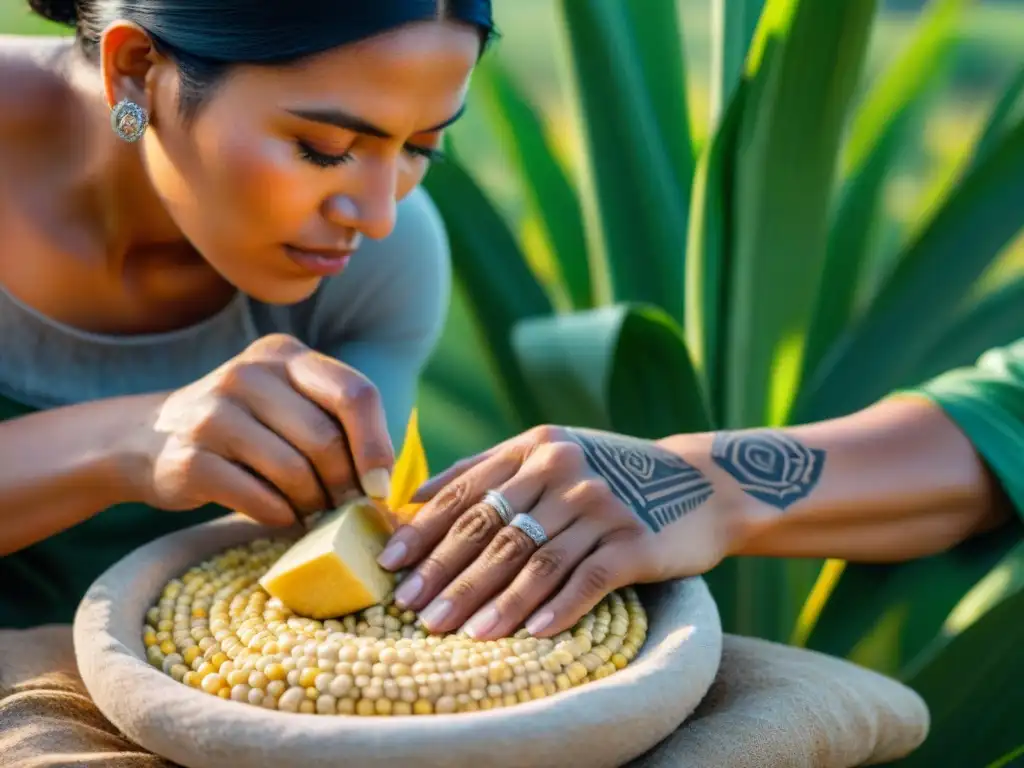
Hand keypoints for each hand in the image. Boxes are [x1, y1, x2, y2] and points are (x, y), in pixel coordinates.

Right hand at [118, 334, 393, 526]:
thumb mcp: (285, 401)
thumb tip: (384, 482)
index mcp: (284, 355)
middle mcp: (248, 374)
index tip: (380, 485)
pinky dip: (280, 516)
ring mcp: (213, 414)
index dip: (377, 444)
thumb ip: (332, 422)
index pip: (354, 393)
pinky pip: (258, 498)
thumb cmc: (242, 428)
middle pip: (326, 439)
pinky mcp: (188, 458)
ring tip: (313, 512)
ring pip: (294, 472)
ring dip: (313, 504)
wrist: (146, 439)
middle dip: (345, 484)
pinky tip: (282, 516)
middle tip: (347, 508)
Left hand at [375, 425, 735, 639]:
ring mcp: (601, 504)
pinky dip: (554, 608)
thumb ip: (489, 468)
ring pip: (533, 561)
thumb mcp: (552, 452)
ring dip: (493, 602)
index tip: (391, 566)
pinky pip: (585, 580)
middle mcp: (565, 470)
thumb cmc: (611, 473)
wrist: (702, 483)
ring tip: (459, 634)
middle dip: (448, 575)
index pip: (468, 493)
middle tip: (413, 611)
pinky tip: (527, 634)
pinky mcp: (634, 540)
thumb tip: (414, 500)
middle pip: (493, 531)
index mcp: (536, 447)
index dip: (426, 532)